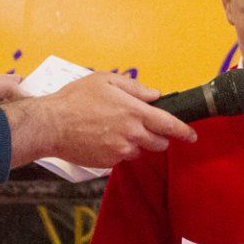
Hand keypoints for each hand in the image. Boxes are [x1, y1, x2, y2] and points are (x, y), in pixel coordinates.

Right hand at [1, 71, 195, 169]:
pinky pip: (122, 158)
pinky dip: (119, 150)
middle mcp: (131, 134)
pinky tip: (103, 138)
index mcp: (134, 112)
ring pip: (140, 151)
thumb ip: (135, 88)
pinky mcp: (108, 162)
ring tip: (115, 129)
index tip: (192, 136)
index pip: (169, 125)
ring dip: (136, 143)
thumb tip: (155, 95)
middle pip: (159, 142)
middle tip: (141, 126)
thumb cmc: (75, 99)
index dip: (184, 132)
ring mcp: (120, 150)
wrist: (51, 125)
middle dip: (157, 136)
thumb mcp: (106, 81)